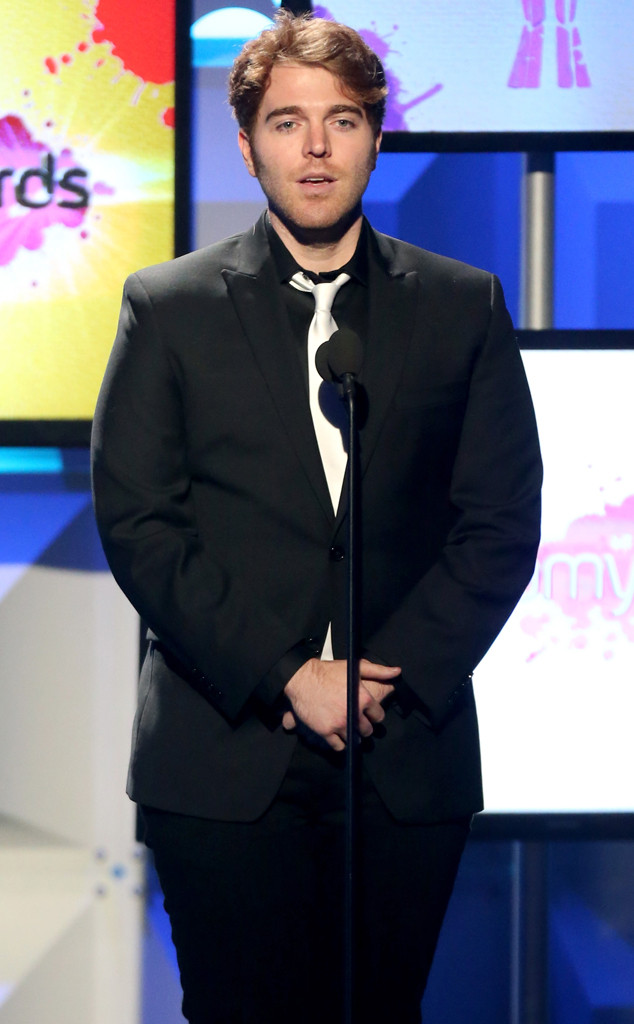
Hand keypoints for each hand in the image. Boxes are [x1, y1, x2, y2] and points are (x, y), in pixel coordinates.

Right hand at [281, 658, 399, 750]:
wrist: (302, 678)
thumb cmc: (329, 672)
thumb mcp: (355, 667)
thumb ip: (378, 671)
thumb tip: (397, 672)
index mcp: (363, 698)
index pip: (379, 716)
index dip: (374, 714)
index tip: (368, 713)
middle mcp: (353, 713)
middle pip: (367, 730)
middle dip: (364, 726)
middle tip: (357, 720)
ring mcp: (339, 724)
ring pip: (354, 739)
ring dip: (352, 735)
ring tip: (347, 727)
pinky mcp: (326, 731)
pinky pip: (339, 746)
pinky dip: (340, 743)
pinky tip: (337, 735)